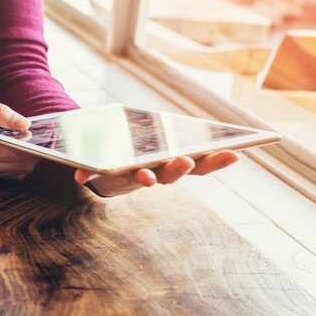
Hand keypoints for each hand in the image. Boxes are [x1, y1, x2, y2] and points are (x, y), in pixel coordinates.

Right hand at [0, 94, 39, 181]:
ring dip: (23, 160)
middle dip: (32, 154)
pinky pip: (3, 174)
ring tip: (27, 142)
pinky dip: (12, 163)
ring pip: (13, 173)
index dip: (32, 146)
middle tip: (40, 139)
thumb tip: (25, 124)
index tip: (45, 137)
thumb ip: (0, 113)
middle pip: (17, 167)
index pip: (14, 154)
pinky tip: (13, 149)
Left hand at [74, 150, 239, 194]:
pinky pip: (95, 176)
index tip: (234, 153)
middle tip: (186, 160)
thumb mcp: (159, 136)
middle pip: (170, 174)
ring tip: (146, 176)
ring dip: (144, 177)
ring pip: (139, 178)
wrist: (106, 156)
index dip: (216, 161)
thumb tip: (226, 144)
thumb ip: (183, 138)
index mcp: (171, 161)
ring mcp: (129, 175)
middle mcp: (154, 172)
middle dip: (178, 167)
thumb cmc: (141, 145)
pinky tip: (80, 175)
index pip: (198, 164)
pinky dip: (87, 174)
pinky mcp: (104, 176)